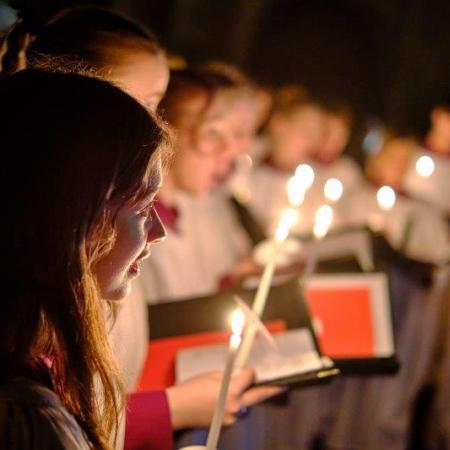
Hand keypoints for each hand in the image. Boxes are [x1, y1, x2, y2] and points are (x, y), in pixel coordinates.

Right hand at [166, 367, 282, 429]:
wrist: (176, 409)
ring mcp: (231, 418)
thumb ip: (230, 374)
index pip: (250, 377)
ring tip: (241, 392)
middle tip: (282, 386)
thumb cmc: (191, 389)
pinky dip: (236, 406)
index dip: (250, 371)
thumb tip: (243, 373)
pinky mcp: (226, 424)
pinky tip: (226, 401)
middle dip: (270, 389)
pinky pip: (237, 412)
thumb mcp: (212, 375)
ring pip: (247, 404)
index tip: (249, 370)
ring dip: (248, 398)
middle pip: (258, 395)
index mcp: (231, 390)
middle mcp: (235, 406)